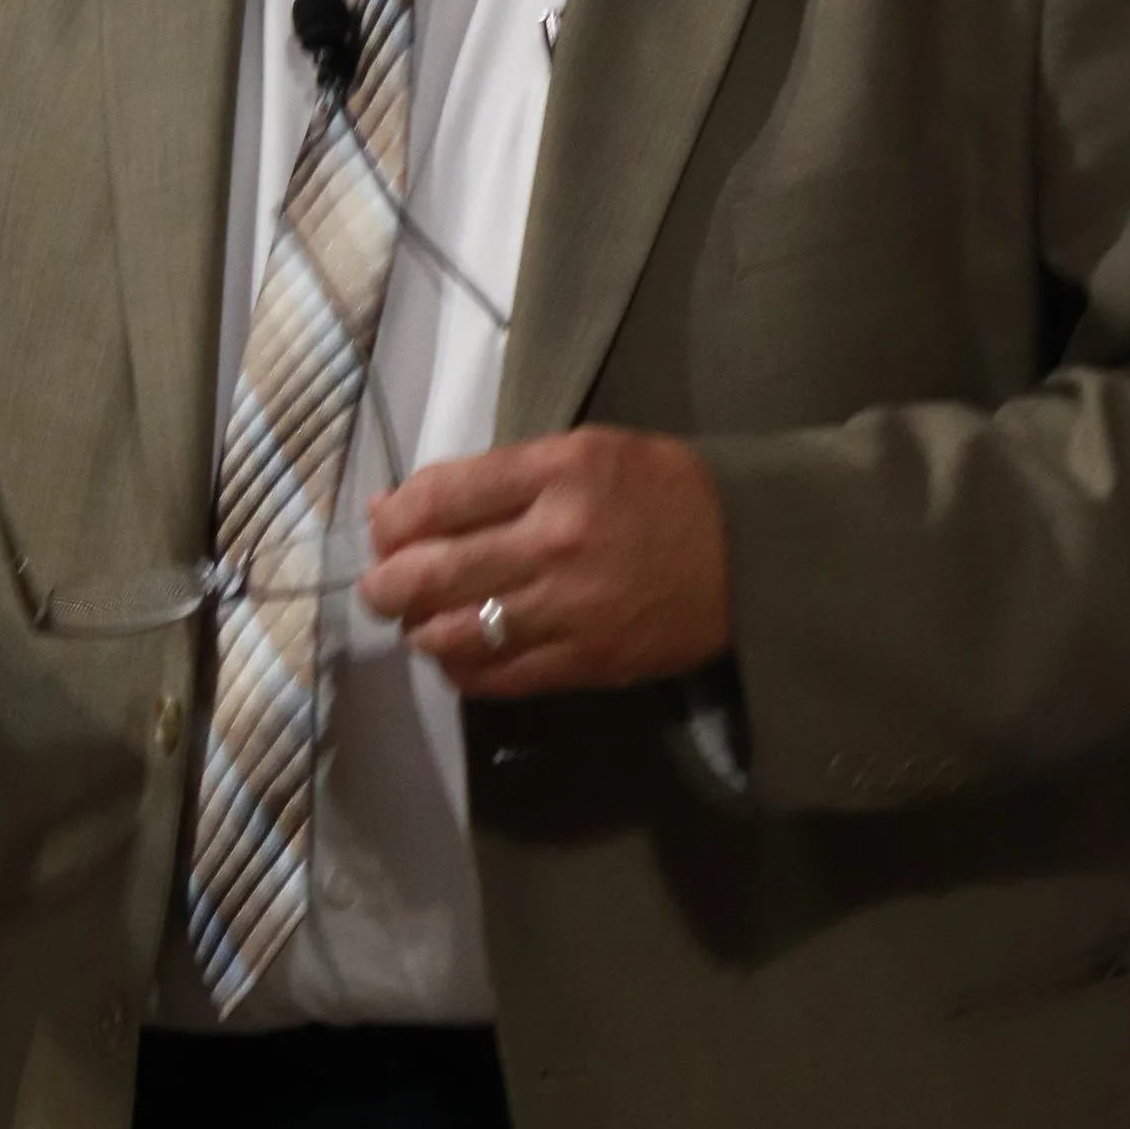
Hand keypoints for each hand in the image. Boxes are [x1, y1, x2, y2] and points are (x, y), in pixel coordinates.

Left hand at [361, 426, 731, 698]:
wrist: (751, 554)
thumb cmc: (661, 491)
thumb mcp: (583, 452)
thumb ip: (494, 477)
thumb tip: (400, 506)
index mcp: (558, 474)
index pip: (439, 498)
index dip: (392, 519)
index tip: (384, 527)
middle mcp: (557, 542)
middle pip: (433, 572)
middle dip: (386, 584)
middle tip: (378, 588)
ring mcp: (571, 609)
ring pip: (454, 632)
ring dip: (419, 629)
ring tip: (417, 620)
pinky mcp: (586, 663)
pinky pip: (496, 677)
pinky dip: (460, 668)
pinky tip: (455, 653)